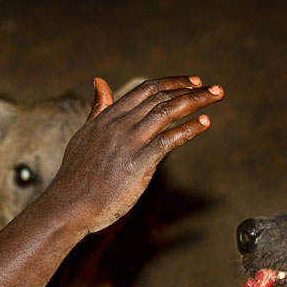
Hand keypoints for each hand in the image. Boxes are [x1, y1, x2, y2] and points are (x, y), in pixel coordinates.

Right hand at [48, 75, 222, 233]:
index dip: (172, 83)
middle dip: (191, 89)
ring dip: (196, 102)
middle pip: (161, 97)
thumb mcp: (85, 134)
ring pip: (168, 112)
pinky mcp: (139, 163)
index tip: (191, 81)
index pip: (146, 89)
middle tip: (214, 88)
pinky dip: (188, 129)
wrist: (70, 205)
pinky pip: (168, 140)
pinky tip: (204, 123)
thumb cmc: (76, 176)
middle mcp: (120, 124)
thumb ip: (97, 109)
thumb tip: (99, 81)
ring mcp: (129, 142)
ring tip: (216, 96)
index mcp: (108, 116)